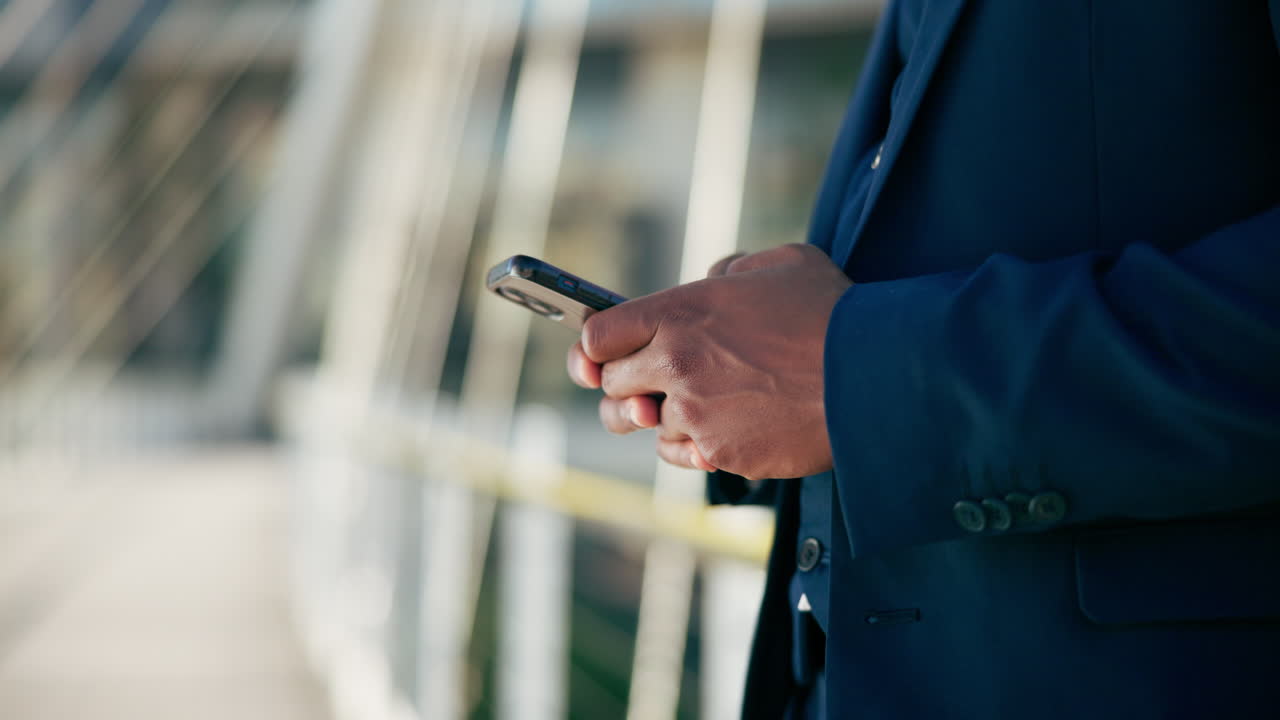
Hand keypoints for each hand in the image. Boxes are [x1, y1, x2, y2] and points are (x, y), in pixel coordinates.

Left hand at [574, 244, 851, 479]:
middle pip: (610, 384)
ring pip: (645, 424)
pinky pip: (680, 455)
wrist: (875, 375)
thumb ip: (730, 271)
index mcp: (682, 311)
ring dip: (664, 417)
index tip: (599, 356)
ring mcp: (695, 413)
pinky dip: (693, 447)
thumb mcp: (781, 264)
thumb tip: (711, 282)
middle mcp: (677, 362)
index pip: (598, 335)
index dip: (595, 348)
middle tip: (649, 385)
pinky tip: (723, 429)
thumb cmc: (833, 314)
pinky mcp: (719, 453)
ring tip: (701, 405)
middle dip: (626, 384)